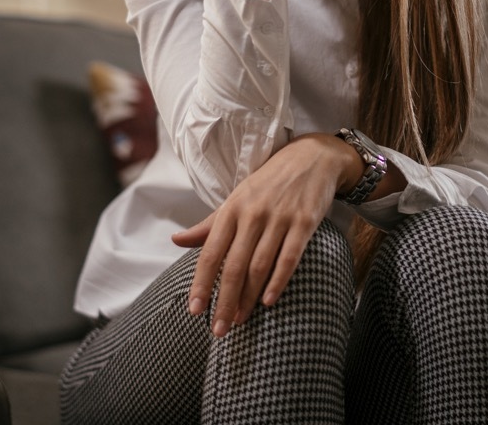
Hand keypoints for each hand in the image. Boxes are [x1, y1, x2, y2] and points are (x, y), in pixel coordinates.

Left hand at [170, 133, 359, 337]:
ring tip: (240, 320)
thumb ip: (208, 225)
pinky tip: (269, 301)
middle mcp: (253, 214)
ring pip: (260, 266)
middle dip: (225, 301)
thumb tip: (176, 240)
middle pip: (234, 266)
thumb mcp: (236, 198)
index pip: (210, 252)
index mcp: (232, 209)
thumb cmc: (268, 183)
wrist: (311, 157)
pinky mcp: (305, 222)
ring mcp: (280, 218)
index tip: (194, 311)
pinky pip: (290, 258)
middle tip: (218, 329)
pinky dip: (278, 282)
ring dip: (249, 298)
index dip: (201, 283)